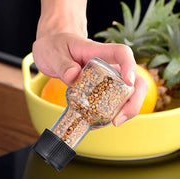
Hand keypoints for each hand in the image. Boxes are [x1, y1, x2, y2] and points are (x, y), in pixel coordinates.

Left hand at [33, 32, 147, 126]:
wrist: (51, 50)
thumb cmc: (54, 47)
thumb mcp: (53, 54)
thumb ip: (62, 65)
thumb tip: (74, 76)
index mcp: (97, 52)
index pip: (121, 53)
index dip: (130, 66)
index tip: (128, 82)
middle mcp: (108, 65)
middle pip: (135, 80)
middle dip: (133, 102)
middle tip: (117, 120)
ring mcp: (106, 79)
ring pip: (127, 94)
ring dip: (123, 112)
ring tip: (105, 124)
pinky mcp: (100, 90)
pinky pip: (111, 103)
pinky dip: (107, 115)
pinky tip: (96, 123)